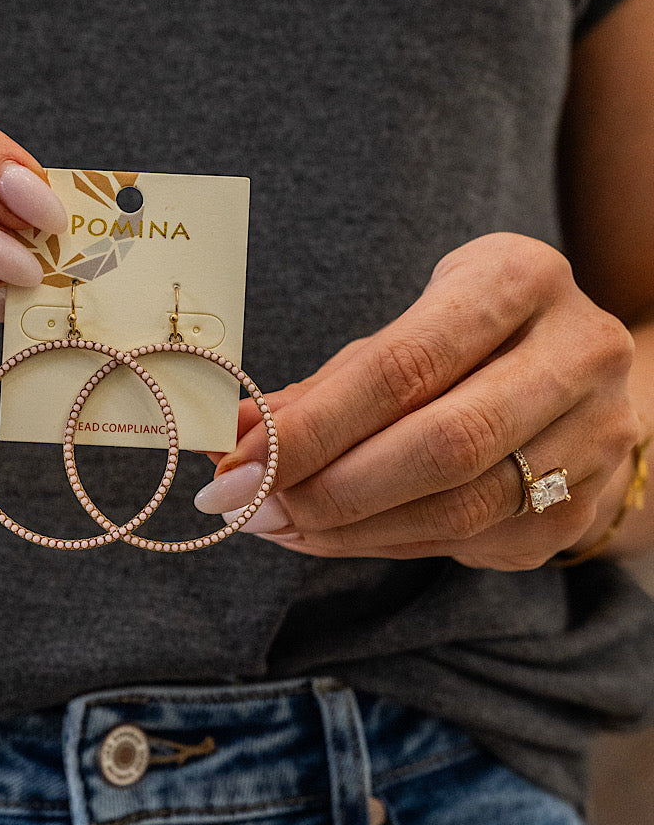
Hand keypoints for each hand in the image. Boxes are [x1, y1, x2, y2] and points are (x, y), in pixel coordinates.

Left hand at [195, 233, 640, 570]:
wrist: (584, 379)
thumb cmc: (469, 342)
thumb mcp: (407, 328)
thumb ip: (327, 385)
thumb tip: (230, 438)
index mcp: (519, 280)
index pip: (402, 367)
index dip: (312, 426)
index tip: (236, 463)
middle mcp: (576, 354)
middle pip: (441, 446)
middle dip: (326, 489)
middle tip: (248, 508)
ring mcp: (593, 437)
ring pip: (458, 509)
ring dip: (348, 529)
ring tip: (277, 524)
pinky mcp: (582, 507)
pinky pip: (468, 542)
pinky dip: (384, 544)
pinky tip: (332, 535)